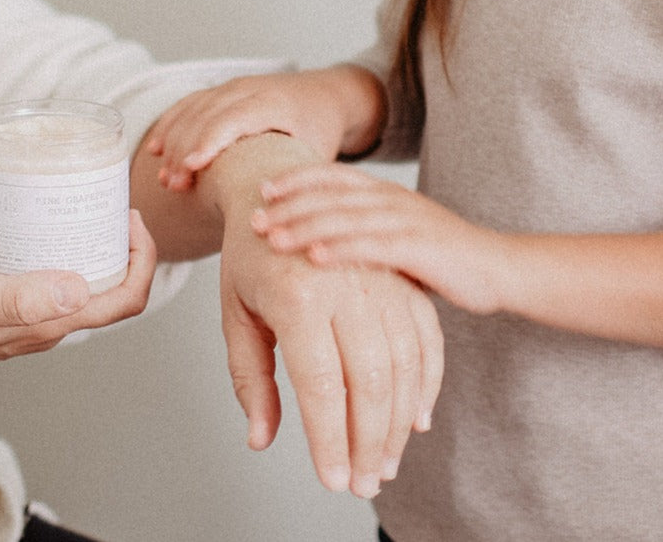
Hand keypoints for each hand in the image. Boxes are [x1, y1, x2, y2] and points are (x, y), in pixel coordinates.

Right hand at [0, 209, 156, 399]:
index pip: (122, 301)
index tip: (129, 218)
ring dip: (49, 240)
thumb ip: (17, 299)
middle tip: (93, 198)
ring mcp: (20, 315)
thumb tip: (78, 289)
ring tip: (28, 211)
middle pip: (101, 282)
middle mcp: (40, 323)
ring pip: (59, 271)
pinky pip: (19, 268)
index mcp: (45, 325)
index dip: (141, 260)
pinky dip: (5, 247)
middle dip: (106, 240)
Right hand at [145, 67, 384, 190]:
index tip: (190, 168)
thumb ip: (300, 181)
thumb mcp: (319, 154)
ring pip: (191, 109)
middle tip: (173, 186)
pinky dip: (169, 125)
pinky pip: (187, 104)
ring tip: (165, 179)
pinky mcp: (220, 92)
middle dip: (184, 150)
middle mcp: (248, 90)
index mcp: (273, 103)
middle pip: (205, 115)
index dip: (209, 142)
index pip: (233, 118)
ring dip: (173, 142)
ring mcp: (231, 88)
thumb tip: (282, 220)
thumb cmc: (322, 132)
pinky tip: (155, 149)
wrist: (324, 98)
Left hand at [209, 137, 442, 499]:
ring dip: (399, 422)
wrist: (273, 182)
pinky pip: (426, 337)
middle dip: (370, 442)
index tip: (334, 480)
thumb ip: (250, 377)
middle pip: (370, 381)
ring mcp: (379, 276)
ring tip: (386, 461)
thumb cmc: (251, 252)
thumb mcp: (236, 311)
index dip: (331, 440)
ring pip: (403, 364)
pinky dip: (426, 383)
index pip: (321, 385)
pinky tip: (417, 418)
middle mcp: (343, 284)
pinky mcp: (403, 274)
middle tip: (365, 481)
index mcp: (296, 294)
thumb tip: (261, 439)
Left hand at [255, 164, 504, 314]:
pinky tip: (313, 258)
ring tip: (271, 238)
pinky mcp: (420, 249)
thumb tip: (316, 241)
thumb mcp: (395, 234)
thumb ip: (361, 231)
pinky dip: (340, 250)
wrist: (500, 267)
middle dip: (287, 206)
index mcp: (383, 192)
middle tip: (252, 218)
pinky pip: (372, 246)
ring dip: (304, 227)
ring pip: (343, 219)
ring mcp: (405, 222)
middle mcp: (390, 200)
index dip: (295, 180)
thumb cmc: (440, 256)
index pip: (331, 177)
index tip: (262, 190)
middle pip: (329, 196)